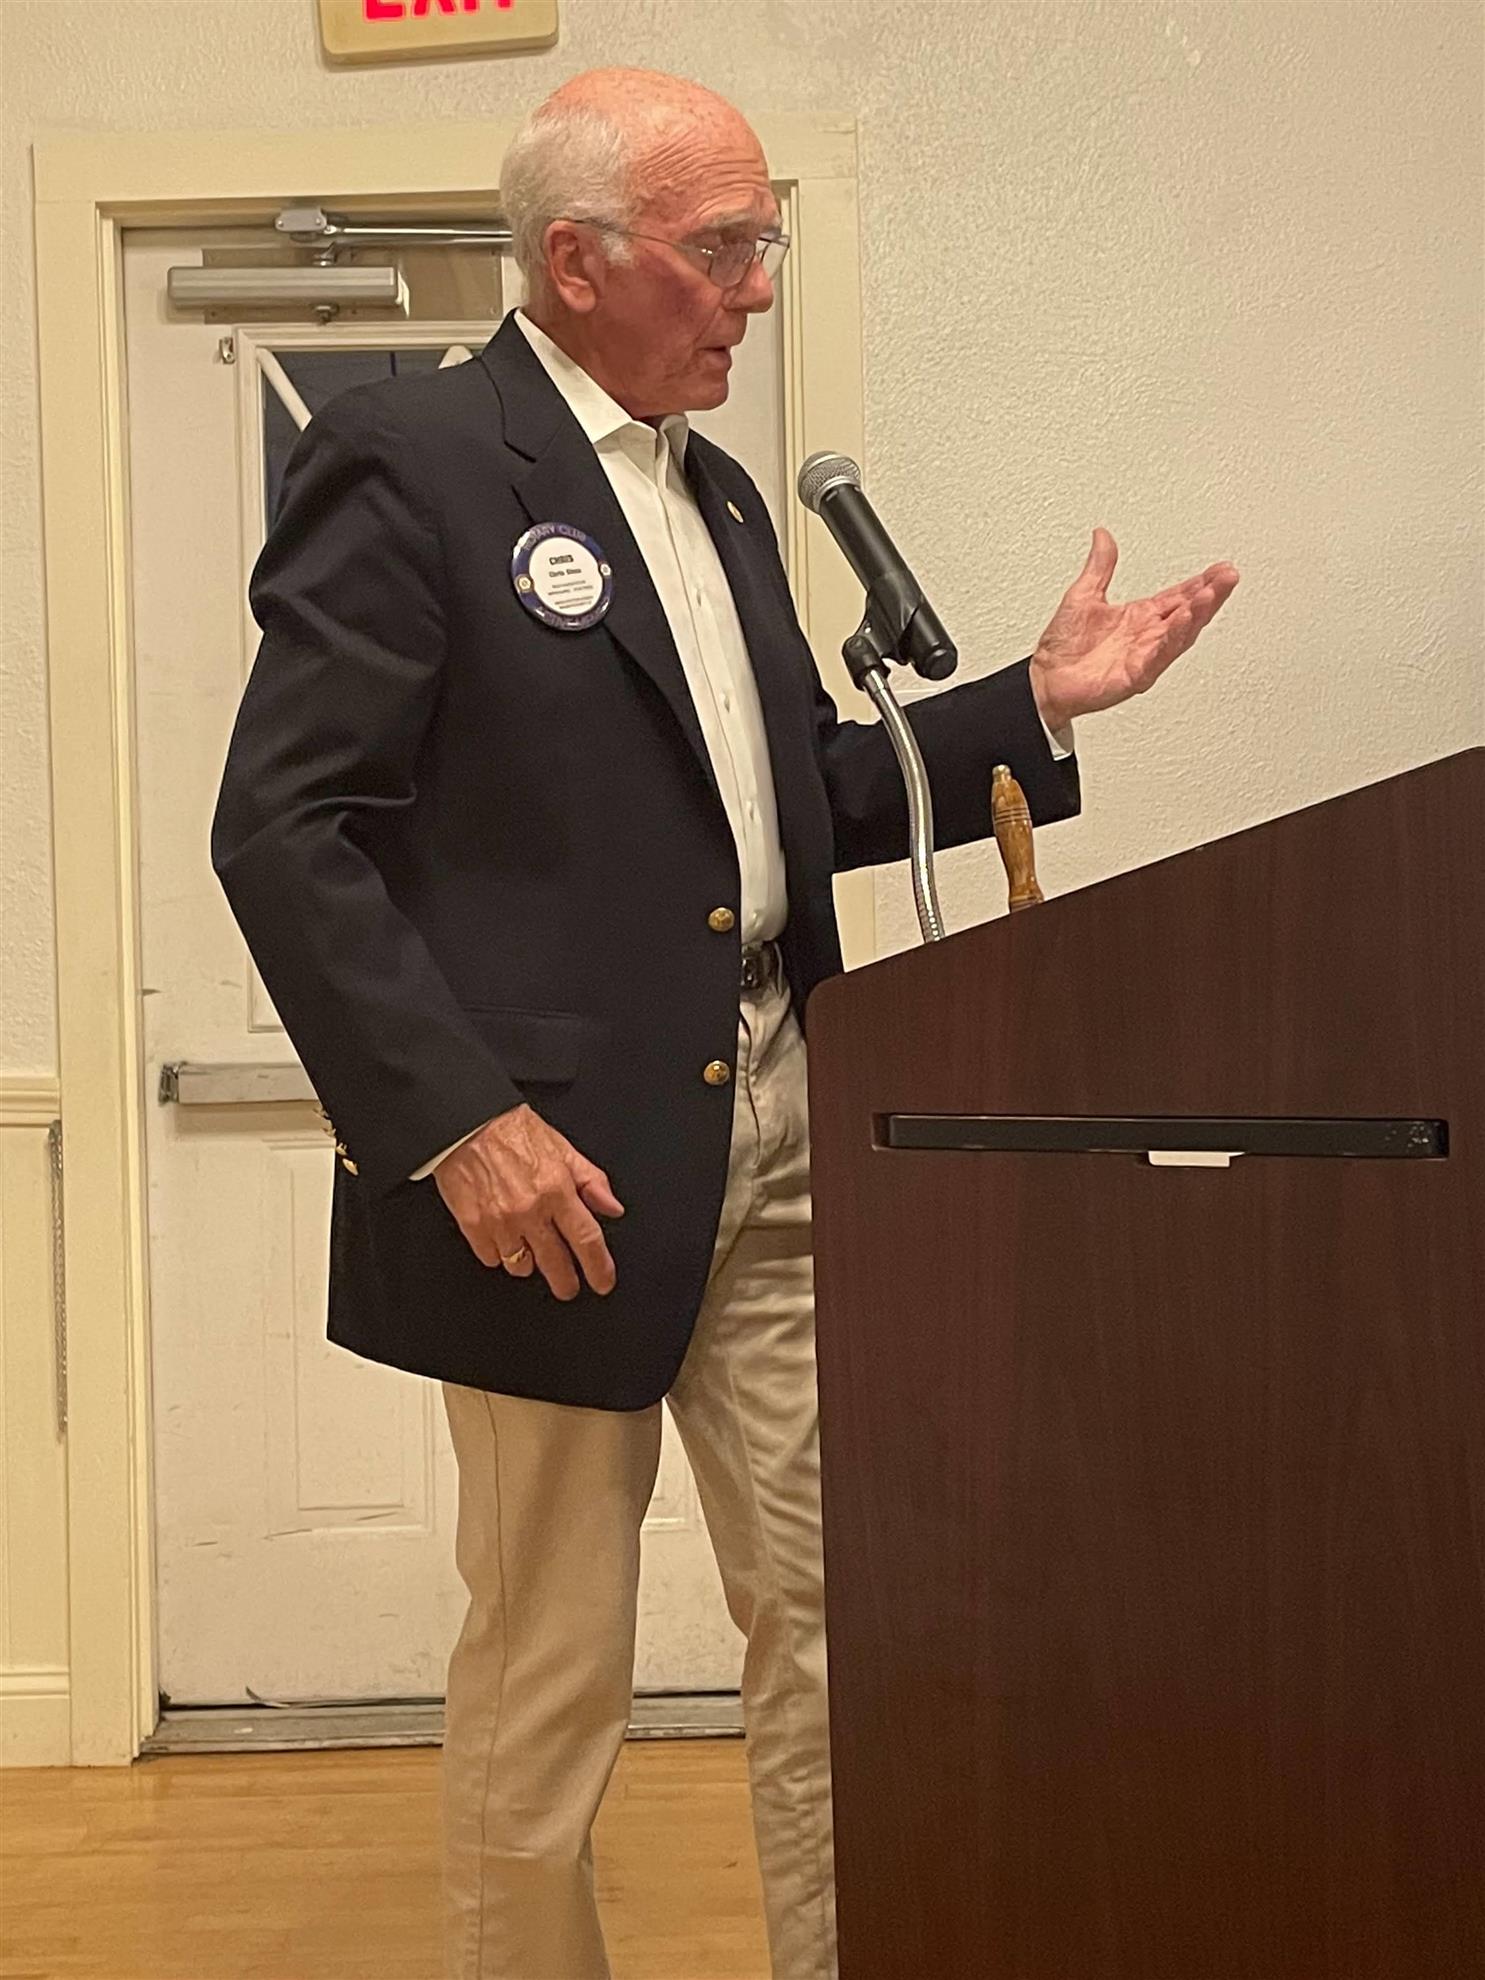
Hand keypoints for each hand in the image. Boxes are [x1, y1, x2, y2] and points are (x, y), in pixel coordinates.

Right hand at [433, 1104, 623, 1299]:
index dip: (599, 1268)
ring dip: (529, 1263)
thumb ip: (591, 1181)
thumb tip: (612, 1208)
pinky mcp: (473, 1227)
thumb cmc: (512, 1132)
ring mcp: (499, 1222)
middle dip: (566, 1283)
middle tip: (569, 1286)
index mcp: (556, 1189)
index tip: (602, 1282)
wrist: (465, 1125)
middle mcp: (529, 1210)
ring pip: (521, 1267)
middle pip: (555, 1264)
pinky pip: (492, 1259)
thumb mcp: (562, 1149)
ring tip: (529, 1247)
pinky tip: (503, 1237)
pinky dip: (499, 1254)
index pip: (586, 1240)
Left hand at [1029, 528, 1239, 732]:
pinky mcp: (1133, 677)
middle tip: (1228, 576)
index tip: (1220, 569)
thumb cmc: (1064, 648)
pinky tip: (1181, 623)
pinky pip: (1157, 658)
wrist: (1044, 681)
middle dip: (1210, 595)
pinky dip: (1170, 641)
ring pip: (1179, 635)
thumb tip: (1103, 536)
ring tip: (1211, 595)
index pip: (1178, 597)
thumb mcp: (1083, 595)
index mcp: (1140, 618)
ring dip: (1197, 615)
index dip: (1200, 583)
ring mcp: (1143, 657)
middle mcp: (1147, 637)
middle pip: (1188, 613)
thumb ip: (1100, 566)